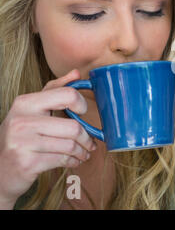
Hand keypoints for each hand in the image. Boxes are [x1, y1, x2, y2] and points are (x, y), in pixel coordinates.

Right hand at [0, 69, 96, 208]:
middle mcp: (22, 121)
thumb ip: (55, 90)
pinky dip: (74, 161)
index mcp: (25, 103)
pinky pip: (63, 160)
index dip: (82, 104)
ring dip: (82, 151)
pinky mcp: (28, 163)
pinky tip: (74, 161)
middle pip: (74, 127)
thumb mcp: (32, 109)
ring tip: (84, 153)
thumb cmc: (21, 136)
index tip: (83, 112)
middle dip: (87, 137)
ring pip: (70, 145)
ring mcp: (23, 143)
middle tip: (90, 142)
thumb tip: (77, 73)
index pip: (67, 95)